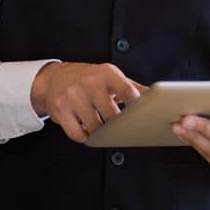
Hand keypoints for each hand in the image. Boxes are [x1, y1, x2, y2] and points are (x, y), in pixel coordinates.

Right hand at [30, 62, 144, 142]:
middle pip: (112, 115)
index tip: (139, 118)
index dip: (136, 108)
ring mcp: (73, 95)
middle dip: (116, 125)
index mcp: (106, 72)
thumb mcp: (110, 76)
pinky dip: (84, 136)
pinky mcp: (60, 108)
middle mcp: (89, 81)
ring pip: (95, 127)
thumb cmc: (88, 79)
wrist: (55, 77)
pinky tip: (85, 129)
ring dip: (99, 132)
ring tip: (100, 127)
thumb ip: (132, 87)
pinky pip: (77, 134)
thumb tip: (154, 98)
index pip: (128, 92)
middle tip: (117, 127)